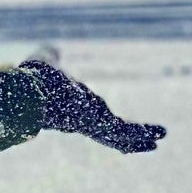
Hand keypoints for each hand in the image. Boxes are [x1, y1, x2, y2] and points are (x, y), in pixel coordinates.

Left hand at [22, 58, 165, 154]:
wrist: (32, 92)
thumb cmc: (35, 79)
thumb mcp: (46, 64)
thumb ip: (50, 59)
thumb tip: (52, 51)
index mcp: (72, 108)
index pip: (91, 118)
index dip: (103, 123)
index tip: (112, 125)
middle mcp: (83, 120)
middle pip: (109, 132)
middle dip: (126, 136)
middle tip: (143, 141)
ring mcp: (94, 124)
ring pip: (121, 135)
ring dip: (140, 137)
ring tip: (158, 140)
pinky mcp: (102, 124)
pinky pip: (125, 133)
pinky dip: (142, 135)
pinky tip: (157, 139)